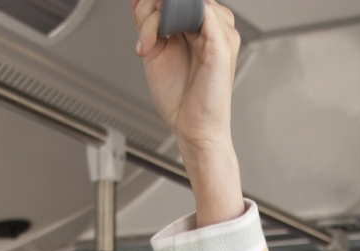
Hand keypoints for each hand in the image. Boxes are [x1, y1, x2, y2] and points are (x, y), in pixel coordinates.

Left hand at [133, 0, 243, 226]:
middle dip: (152, 7)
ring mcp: (220, 34)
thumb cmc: (181, 98)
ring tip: (150, 41)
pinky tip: (162, 36)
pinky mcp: (221, 44)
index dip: (155, 4)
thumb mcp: (156, 50)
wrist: (193, 129)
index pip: (179, 0)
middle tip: (143, 34)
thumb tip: (139, 0)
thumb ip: (149, 23)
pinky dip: (173, 16)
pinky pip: (202, 10)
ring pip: (188, 0)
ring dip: (158, 14)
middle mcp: (214, 28)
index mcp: (201, 28)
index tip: (139, 15)